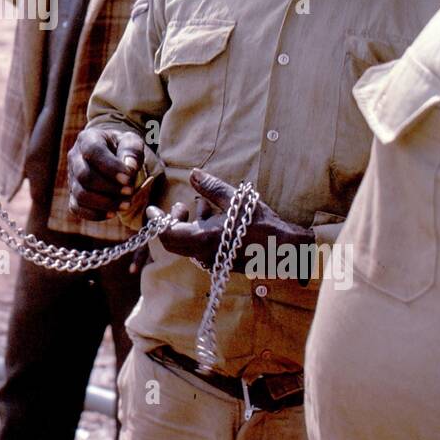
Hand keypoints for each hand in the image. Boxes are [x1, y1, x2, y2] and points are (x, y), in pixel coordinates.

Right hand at [68, 127, 144, 220]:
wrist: (113, 156)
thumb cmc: (122, 148)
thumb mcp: (131, 142)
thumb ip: (132, 151)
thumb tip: (129, 167)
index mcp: (87, 139)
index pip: (93, 151)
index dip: (110, 167)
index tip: (128, 178)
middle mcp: (74, 157)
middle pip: (84, 176)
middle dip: (109, 187)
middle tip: (130, 191)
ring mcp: (71, 178)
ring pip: (80, 195)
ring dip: (105, 203)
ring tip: (125, 204)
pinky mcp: (72, 195)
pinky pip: (77, 209)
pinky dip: (95, 214)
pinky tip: (113, 213)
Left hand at [156, 168, 311, 269]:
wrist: (286, 250)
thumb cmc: (264, 224)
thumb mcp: (238, 201)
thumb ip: (212, 188)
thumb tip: (193, 174)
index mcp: (205, 238)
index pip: (168, 234)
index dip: (156, 222)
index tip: (153, 209)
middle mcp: (205, 254)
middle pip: (173, 243)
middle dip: (172, 223)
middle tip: (180, 206)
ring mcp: (213, 262)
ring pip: (187, 246)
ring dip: (189, 226)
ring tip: (203, 207)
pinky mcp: (221, 264)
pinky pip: (200, 250)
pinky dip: (200, 234)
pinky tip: (215, 219)